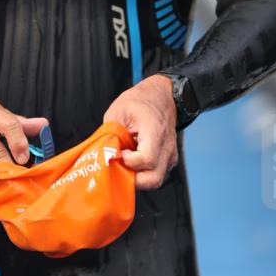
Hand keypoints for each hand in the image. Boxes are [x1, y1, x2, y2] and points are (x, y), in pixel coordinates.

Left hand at [103, 75, 176, 190]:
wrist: (161, 96)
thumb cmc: (139, 101)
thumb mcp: (118, 112)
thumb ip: (111, 135)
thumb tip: (104, 155)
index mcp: (154, 132)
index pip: (146, 160)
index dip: (129, 162)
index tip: (119, 153)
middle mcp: (166, 147)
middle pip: (153, 179)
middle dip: (133, 179)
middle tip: (120, 166)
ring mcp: (170, 155)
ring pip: (155, 180)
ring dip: (138, 178)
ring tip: (126, 163)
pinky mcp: (169, 159)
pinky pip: (156, 174)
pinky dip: (143, 173)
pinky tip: (133, 160)